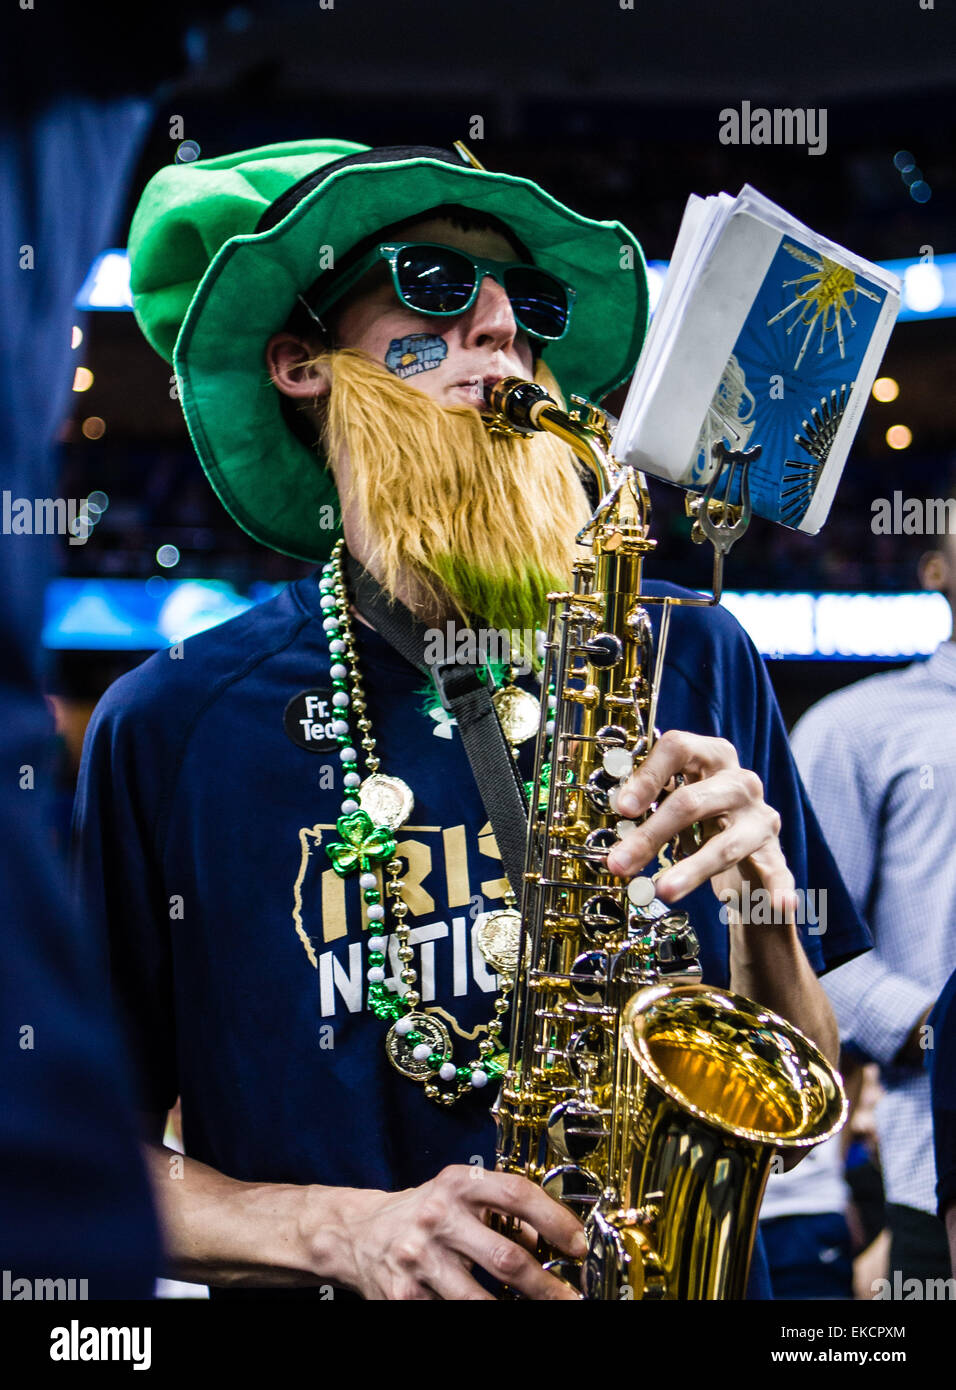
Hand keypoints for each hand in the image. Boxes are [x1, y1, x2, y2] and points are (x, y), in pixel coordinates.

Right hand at [331, 1165, 585, 1299]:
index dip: (555, 1221)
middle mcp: (438, 1218)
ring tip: (541, 1312)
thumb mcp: (460, 1195)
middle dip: (546, 1287)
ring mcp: (419, 1260)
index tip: (579, 1245)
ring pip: (481, 1301)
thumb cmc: (423, 1213)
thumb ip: (501, 1211)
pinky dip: (480, 1317)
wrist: (358, 1233)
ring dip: (517, 1312)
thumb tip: (546, 1243)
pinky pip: (451, 1314)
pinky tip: (493, 1313)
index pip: (517, 1195)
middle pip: (505, 1259)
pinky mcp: (404, 1297)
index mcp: (458, 1184)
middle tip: (571, 1298)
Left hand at [604, 729, 794, 917]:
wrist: (744, 846)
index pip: (679, 748)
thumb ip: (647, 802)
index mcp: (711, 757)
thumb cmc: (701, 817)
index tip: (622, 807)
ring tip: (663, 891)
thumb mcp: (673, 800)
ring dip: (692, 870)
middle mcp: (739, 782)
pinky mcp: (774, 853)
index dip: (648, 776)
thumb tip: (611, 814)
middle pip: (692, 801)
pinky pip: (777, 872)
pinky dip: (778, 889)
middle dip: (651, 835)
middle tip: (620, 863)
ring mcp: (760, 818)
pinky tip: (780, 905)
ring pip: (725, 844)